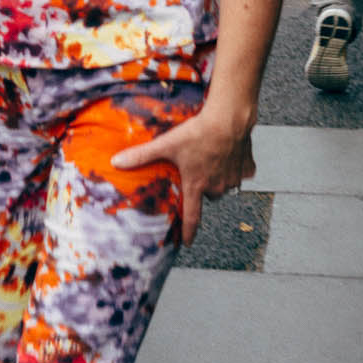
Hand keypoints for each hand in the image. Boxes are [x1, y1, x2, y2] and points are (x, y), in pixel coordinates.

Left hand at [111, 100, 257, 243]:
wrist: (229, 119)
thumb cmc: (198, 132)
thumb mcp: (166, 144)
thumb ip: (141, 155)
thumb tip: (116, 162)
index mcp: (196, 185)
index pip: (192, 217)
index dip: (188, 232)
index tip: (186, 242)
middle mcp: (216, 187)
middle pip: (208, 196)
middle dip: (201, 188)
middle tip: (196, 171)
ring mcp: (233, 179)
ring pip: (224, 186)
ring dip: (218, 178)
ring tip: (211, 160)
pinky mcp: (246, 168)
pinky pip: (242, 174)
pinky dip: (236, 167)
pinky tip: (229, 155)